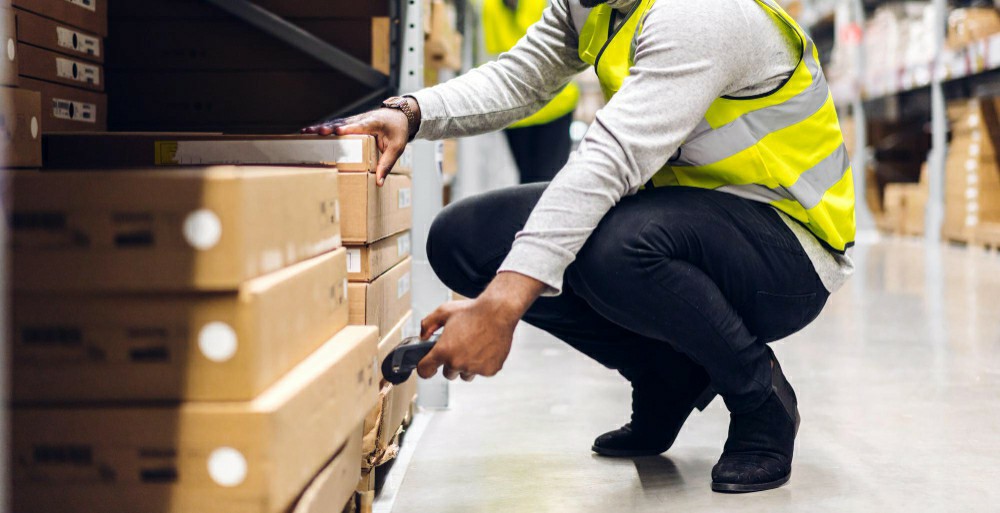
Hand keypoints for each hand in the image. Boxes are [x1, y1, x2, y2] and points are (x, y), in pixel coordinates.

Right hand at [301, 99, 418, 185]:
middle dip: (328, 127)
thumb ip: (387, 164)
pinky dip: (323, 129)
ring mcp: (353, 120)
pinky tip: (309, 132)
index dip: (348, 128)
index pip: (360, 125)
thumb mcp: (397, 148)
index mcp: (374, 122)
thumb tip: (379, 182)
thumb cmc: (398, 131)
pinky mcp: (350, 123)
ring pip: (335, 122)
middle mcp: (361, 119)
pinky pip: (335, 125)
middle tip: (316, 132)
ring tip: (305, 132)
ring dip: (321, 127)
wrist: (399, 116)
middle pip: (342, 122)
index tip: (337, 131)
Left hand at [416, 272, 546, 380]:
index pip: (425, 371)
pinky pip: (481, 372)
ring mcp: (474, 368)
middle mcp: (457, 362)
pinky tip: (485, 348)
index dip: (425, 368)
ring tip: (473, 348)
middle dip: (451, 363)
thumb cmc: (472, 311)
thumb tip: (423, 336)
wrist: (498, 311)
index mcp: (443, 350)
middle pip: (448, 374)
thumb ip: (428, 324)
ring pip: (465, 374)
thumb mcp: (444, 311)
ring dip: (467, 366)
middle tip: (459, 348)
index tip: (428, 366)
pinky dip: (482, 363)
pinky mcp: (490, 370)